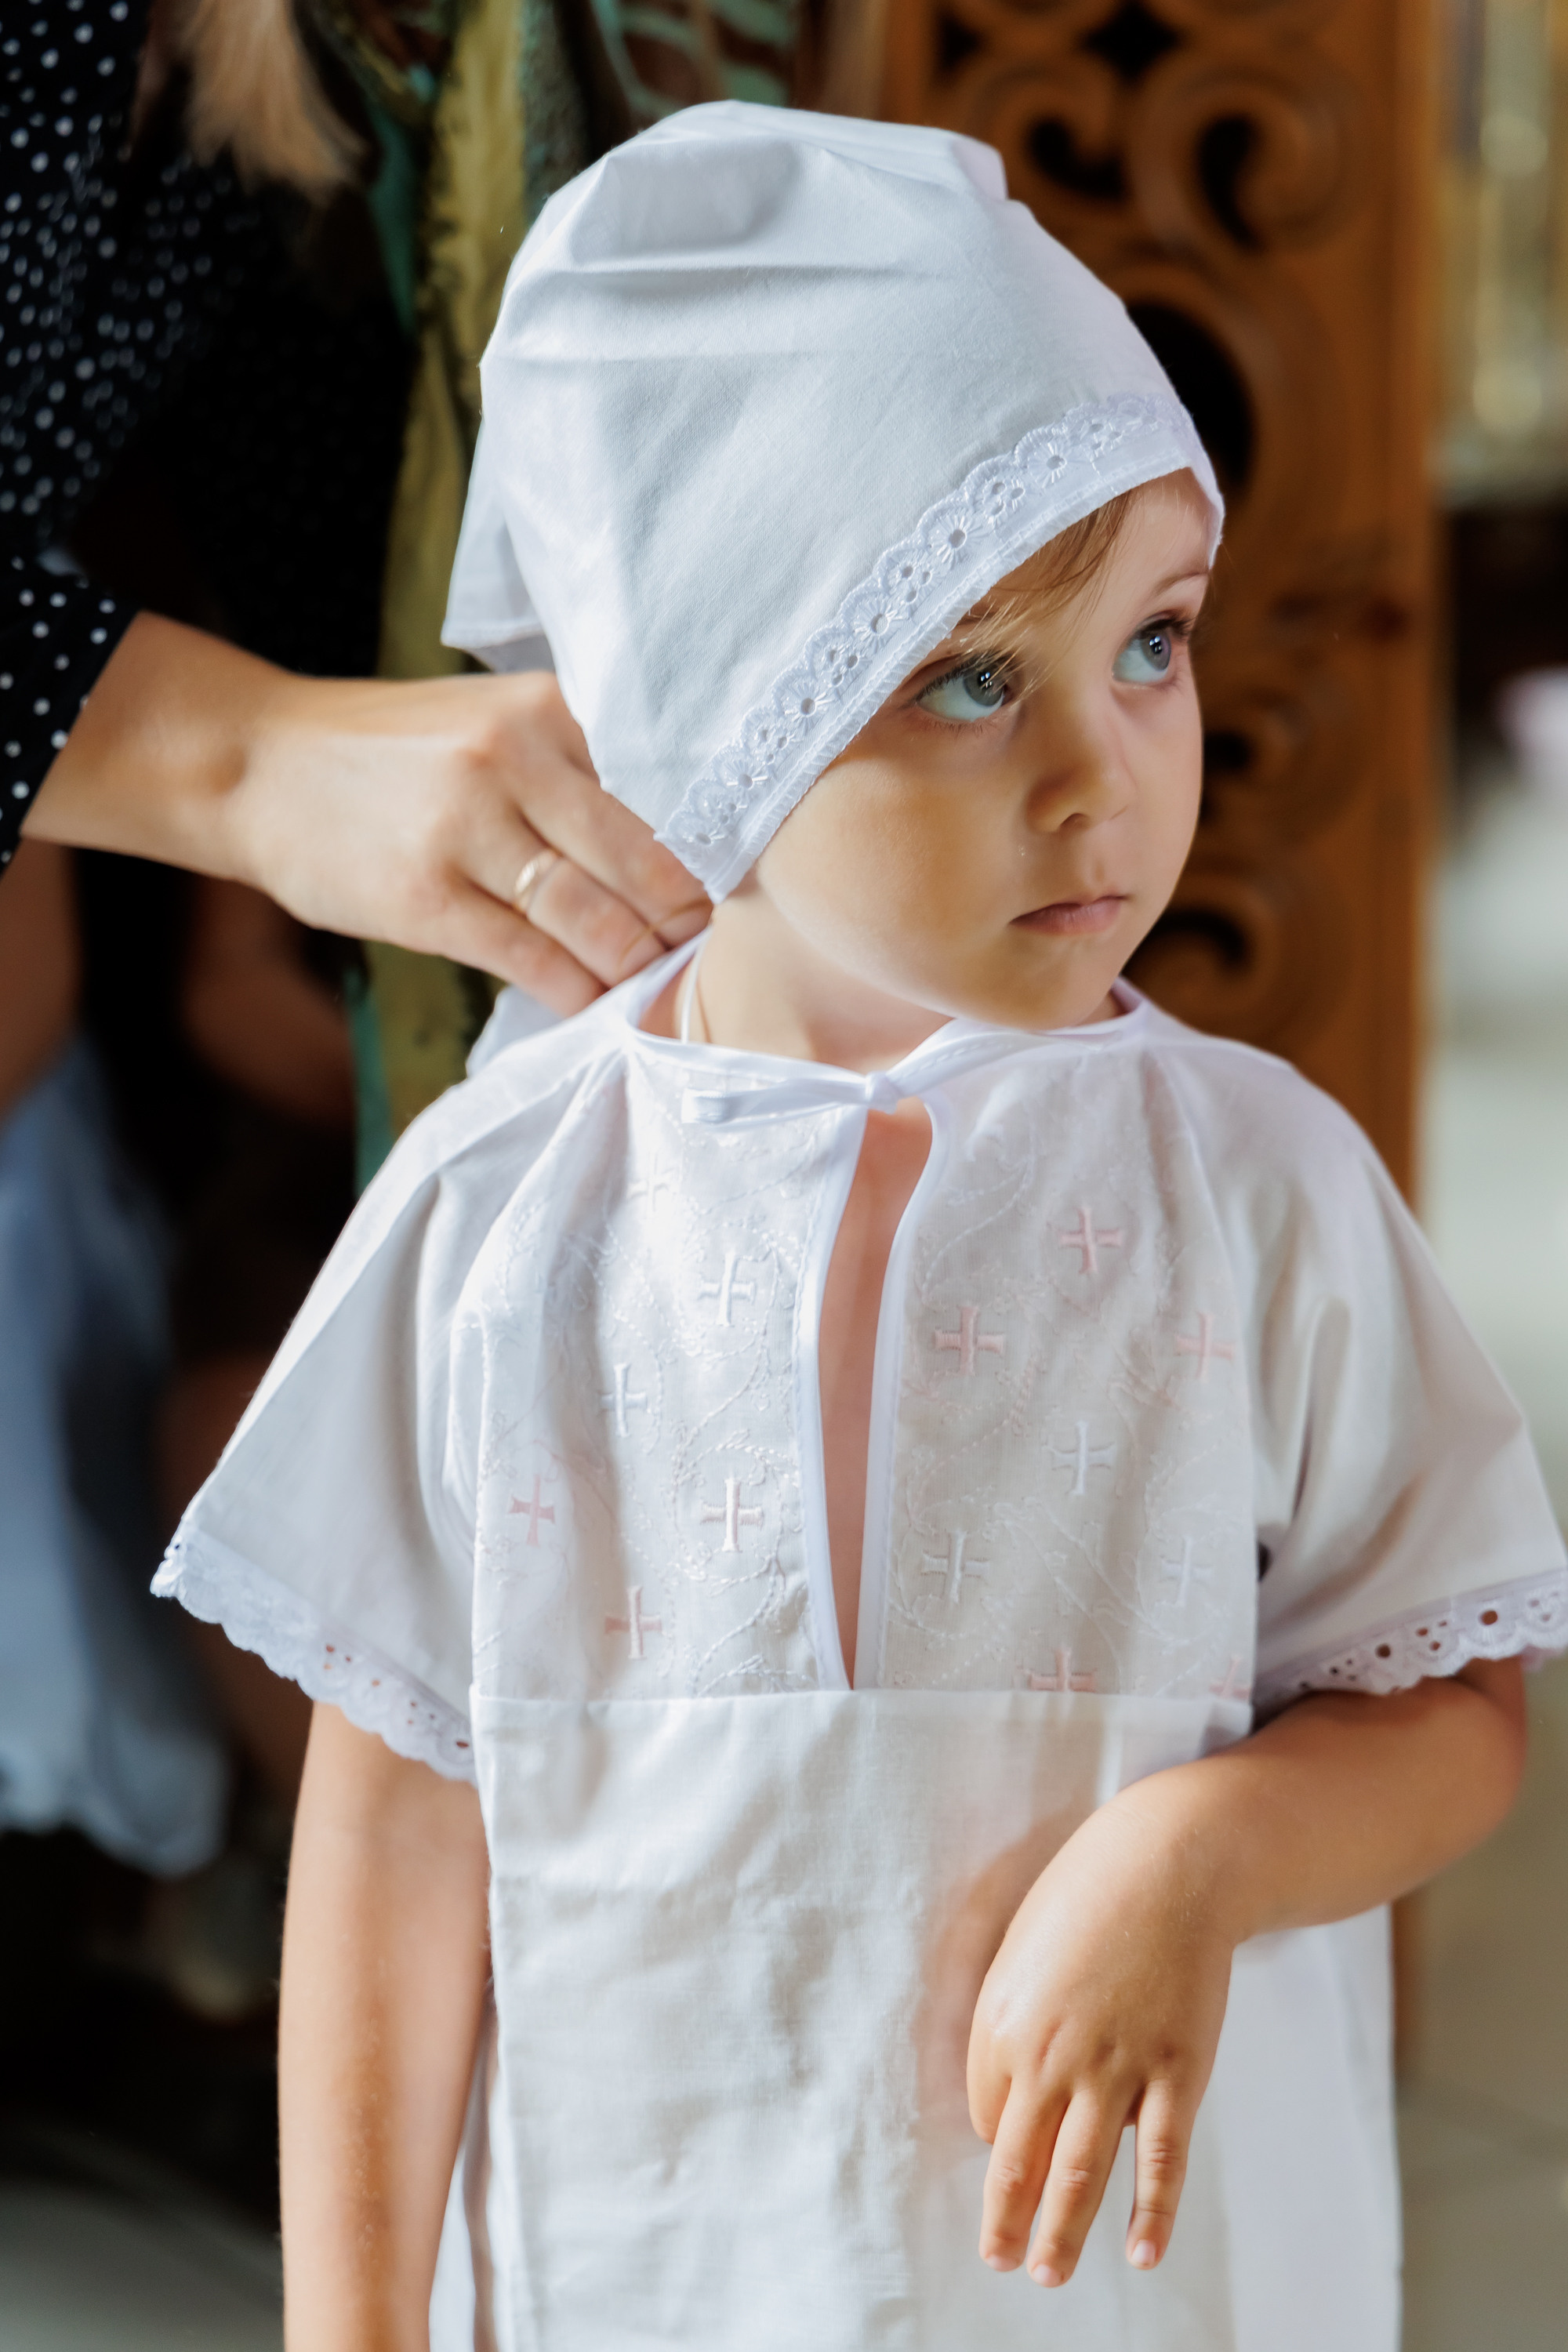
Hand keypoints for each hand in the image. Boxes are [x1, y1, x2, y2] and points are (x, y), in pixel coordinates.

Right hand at [27, 615, 710, 1017]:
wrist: (254, 764)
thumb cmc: (393, 752)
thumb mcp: (492, 719)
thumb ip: (578, 763)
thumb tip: (683, 841)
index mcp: (548, 709)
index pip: (667, 784)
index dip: (715, 849)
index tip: (754, 891)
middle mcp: (514, 759)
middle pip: (645, 861)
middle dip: (692, 922)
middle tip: (727, 960)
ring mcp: (467, 830)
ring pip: (596, 918)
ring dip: (643, 966)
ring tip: (672, 991)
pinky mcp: (426, 898)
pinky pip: (533, 962)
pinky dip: (579, 994)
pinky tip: (602, 1009)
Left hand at [966, 1780, 1234, 2288]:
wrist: (1169, 1862)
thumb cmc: (1089, 1900)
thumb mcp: (1023, 1950)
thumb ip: (1008, 2020)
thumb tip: (1004, 2095)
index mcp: (1005, 2021)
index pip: (992, 2114)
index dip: (1003, 2137)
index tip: (1015, 2150)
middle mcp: (1053, 2053)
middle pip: (1020, 2159)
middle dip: (1007, 2220)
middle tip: (1000, 2262)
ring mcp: (1118, 2066)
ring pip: (1082, 2171)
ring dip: (1061, 2232)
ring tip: (1046, 2276)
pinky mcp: (1178, 2070)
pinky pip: (1161, 2158)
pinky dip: (1151, 2212)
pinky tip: (1141, 2253)